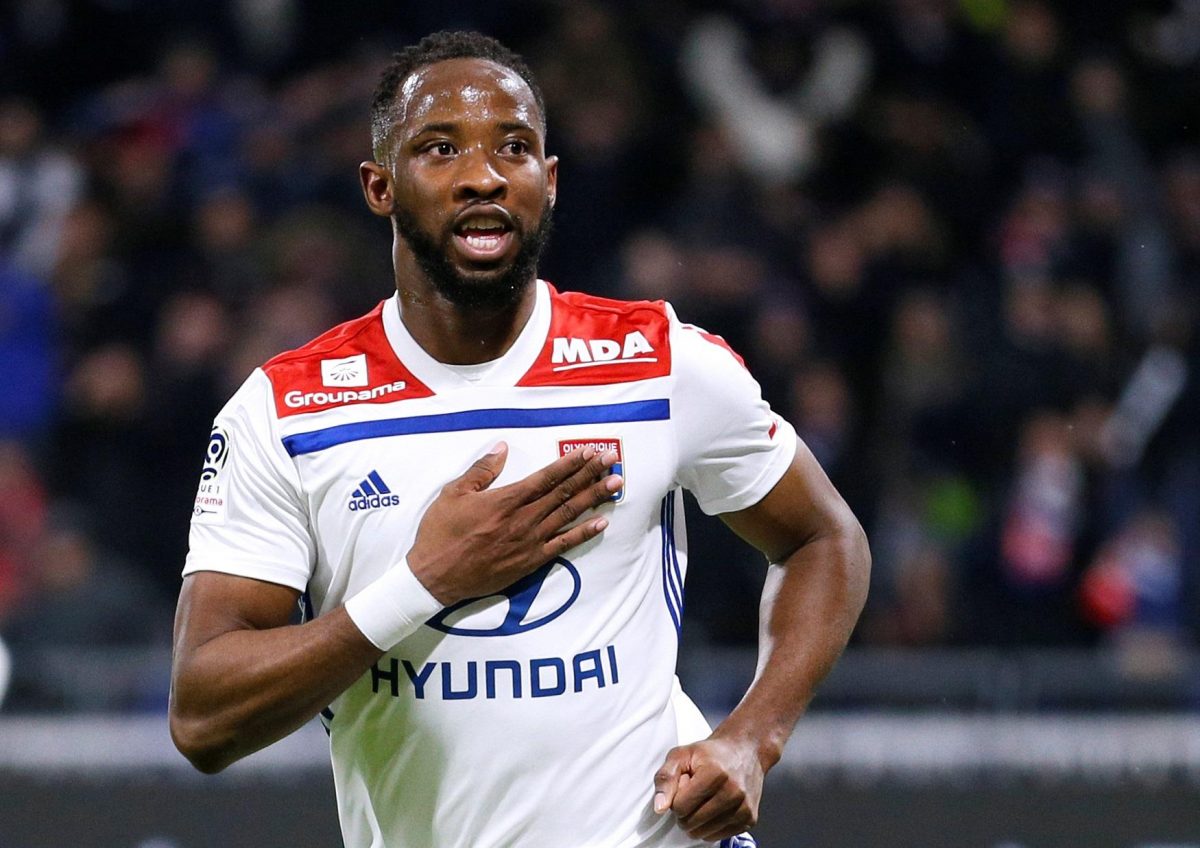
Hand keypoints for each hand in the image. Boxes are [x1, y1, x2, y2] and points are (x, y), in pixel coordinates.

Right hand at [408, 442, 621, 604]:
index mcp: (506, 499)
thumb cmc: (440, 533)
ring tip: (616, 484)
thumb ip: (481, 470)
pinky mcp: (531, 561)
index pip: (546, 477)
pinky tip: (601, 522)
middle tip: (613, 460)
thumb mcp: (453, 493)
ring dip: (594, 497)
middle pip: (565, 491)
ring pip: (569, 514)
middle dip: (591, 474)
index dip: (570, 463)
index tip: (589, 451)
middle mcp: (524, 518)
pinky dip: (584, 532)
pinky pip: (563, 544)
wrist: (436, 577)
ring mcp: (530, 541)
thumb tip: (502, 448)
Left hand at [653, 735, 764, 842]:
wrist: (745, 751)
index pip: (680, 807)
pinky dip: (710, 827)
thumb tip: (660, 808)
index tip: (685, 784)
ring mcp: (744, 807)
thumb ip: (665, 779)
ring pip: (703, 834)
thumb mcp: (681, 755)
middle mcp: (733, 791)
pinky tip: (715, 808)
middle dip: (684, 812)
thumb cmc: (710, 753)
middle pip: (690, 823)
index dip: (676, 798)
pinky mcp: (750, 819)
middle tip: (694, 794)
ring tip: (705, 800)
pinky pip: (718, 837)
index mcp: (715, 773)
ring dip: (697, 821)